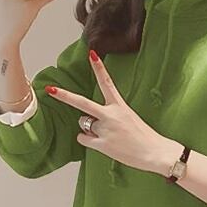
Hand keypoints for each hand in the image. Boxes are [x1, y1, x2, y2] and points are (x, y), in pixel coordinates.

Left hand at [45, 49, 171, 173]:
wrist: (155, 152)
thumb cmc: (145, 137)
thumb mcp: (130, 118)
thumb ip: (112, 116)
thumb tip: (92, 122)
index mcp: (120, 106)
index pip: (107, 82)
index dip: (99, 68)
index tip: (91, 54)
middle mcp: (110, 115)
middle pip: (82, 103)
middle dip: (64, 96)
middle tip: (51, 90)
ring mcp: (105, 130)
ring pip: (83, 124)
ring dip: (89, 128)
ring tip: (106, 135)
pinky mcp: (102, 144)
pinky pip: (83, 139)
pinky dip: (87, 140)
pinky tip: (101, 143)